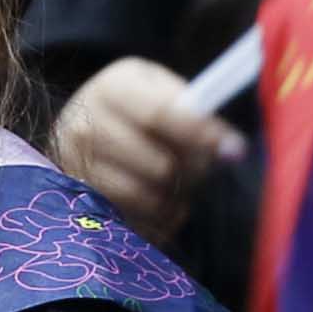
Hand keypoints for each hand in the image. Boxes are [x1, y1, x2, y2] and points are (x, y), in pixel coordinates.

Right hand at [54, 59, 241, 240]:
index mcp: (112, 89)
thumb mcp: (157, 89)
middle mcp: (84, 127)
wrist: (79, 128)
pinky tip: (158, 201)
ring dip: (175, 197)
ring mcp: (76, 170)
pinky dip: (158, 217)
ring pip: (149, 198)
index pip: (159, 115)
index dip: (200, 134)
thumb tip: (231, 148)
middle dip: (191, 171)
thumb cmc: (134, 108)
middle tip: (198, 166)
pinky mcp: (80, 204)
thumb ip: (191, 110)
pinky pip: (136, 222)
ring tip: (176, 183)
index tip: (236, 149)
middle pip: (160, 165)